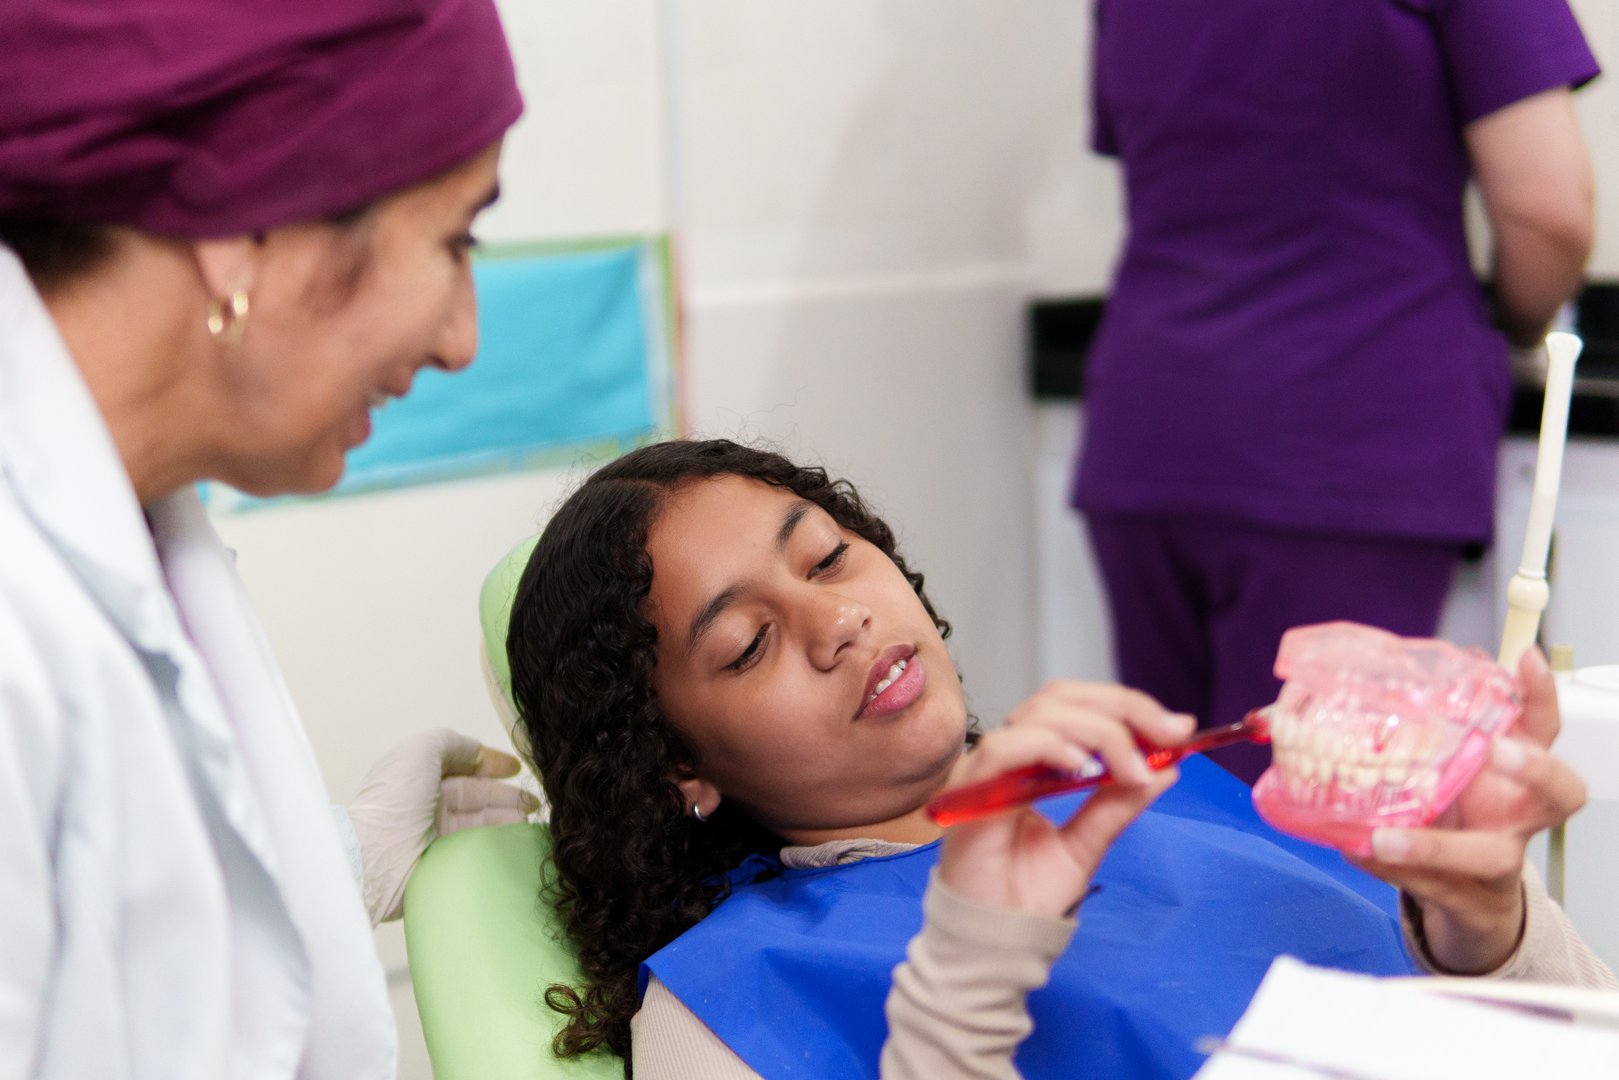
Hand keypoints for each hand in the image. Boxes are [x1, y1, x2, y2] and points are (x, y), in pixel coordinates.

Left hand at [348, 727, 539, 924]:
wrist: (376, 857)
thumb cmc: (396, 799)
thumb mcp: (420, 751)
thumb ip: (452, 742)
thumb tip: (478, 752)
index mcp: (420, 776)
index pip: (462, 768)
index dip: (489, 764)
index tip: (516, 767)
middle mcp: (429, 805)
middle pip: (476, 796)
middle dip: (506, 795)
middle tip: (534, 801)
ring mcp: (437, 836)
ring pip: (480, 822)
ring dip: (507, 818)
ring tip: (530, 819)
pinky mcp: (445, 863)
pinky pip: (478, 848)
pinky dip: (498, 841)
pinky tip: (517, 839)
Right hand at [936, 683, 1193, 918]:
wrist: (994, 943)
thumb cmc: (1027, 897)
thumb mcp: (1088, 844)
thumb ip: (1118, 804)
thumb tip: (1167, 769)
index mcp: (1032, 761)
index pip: (1076, 706)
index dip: (1128, 708)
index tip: (1180, 729)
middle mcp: (1008, 756)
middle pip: (1062, 697)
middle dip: (1124, 708)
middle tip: (1171, 735)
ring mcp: (986, 769)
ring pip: (1041, 715)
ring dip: (1099, 731)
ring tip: (1132, 770)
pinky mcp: (970, 791)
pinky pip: (1007, 748)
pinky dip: (1051, 746)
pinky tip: (1083, 767)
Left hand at [1348, 648, 1586, 972]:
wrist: (1469, 899)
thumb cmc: (1459, 818)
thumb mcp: (1447, 769)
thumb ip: (1424, 732)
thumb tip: (1371, 673)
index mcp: (1516, 776)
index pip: (1544, 730)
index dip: (1542, 696)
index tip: (1527, 659)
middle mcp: (1519, 817)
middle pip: (1561, 794)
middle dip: (1535, 769)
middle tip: (1496, 749)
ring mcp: (1499, 862)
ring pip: (1489, 856)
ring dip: (1434, 845)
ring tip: (1382, 836)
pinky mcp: (1467, 899)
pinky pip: (1433, 888)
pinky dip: (1391, 869)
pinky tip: (1355, 850)